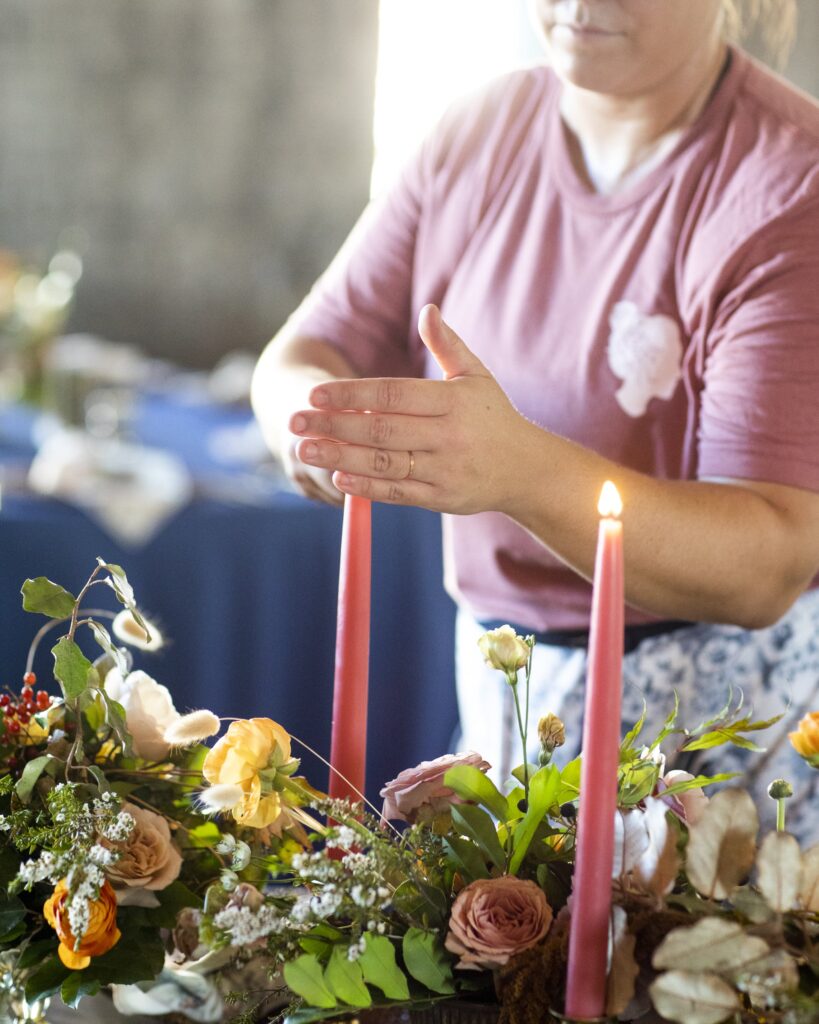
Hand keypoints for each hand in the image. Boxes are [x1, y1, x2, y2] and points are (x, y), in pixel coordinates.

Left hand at [288, 305, 534, 513]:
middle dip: (333, 425)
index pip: (392, 394)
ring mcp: (444, 469)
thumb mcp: (477, 375)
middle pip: (381, 429)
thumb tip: (428, 309)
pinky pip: (398, 492)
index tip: (315, 393)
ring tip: (304, 450)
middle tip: (295, 422)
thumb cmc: (494, 417)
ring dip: (340, 457)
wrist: (527, 470)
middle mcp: (448, 435)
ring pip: (384, 463)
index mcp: (452, 401)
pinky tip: (336, 478)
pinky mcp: (441, 498)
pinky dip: (366, 487)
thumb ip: (448, 344)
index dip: (351, 394)